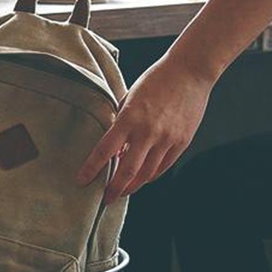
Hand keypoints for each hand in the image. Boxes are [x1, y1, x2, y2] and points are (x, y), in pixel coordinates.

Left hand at [78, 54, 212, 200]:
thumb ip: (120, 124)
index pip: (104, 150)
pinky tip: (142, 179)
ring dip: (133, 186)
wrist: (190, 71)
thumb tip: (114, 150)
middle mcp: (148, 131)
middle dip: (114, 189)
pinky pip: (163, 166)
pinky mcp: (182, 141)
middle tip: (106, 199)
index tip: (82, 181)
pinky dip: (150, 176)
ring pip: (146, 173)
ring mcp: (167, 138)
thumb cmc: (155, 81)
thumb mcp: (129, 98)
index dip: (92, 169)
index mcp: (129, 117)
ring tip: (123, 191)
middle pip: (127, 171)